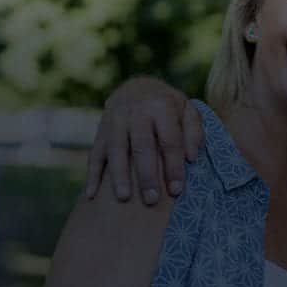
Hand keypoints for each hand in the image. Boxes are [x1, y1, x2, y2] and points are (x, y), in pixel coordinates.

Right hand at [84, 76, 203, 204]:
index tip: (176, 190)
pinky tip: (92, 194)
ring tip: (123, 198)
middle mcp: (136, 111)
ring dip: (118, 174)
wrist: (136, 86)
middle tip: (151, 200)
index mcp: (161, 106)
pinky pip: (95, 152)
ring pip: (116, 148)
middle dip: (146, 174)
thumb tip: (191, 157)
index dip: (174, 166)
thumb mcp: (187, 110)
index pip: (169, 140)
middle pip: (141, 145)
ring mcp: (115, 120)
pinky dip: (92, 174)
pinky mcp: (100, 130)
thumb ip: (194, 131)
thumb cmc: (167, 106)